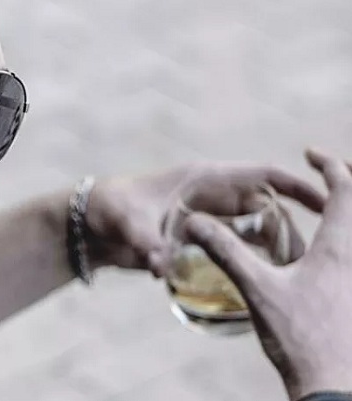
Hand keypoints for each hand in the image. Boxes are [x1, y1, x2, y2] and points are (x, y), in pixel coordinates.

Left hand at [84, 162, 323, 271]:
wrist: (88, 225)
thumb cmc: (108, 209)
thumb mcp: (127, 221)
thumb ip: (146, 241)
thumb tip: (159, 265)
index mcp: (204, 179)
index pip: (262, 176)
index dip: (295, 186)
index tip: (325, 203)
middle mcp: (210, 197)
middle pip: (265, 207)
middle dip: (287, 229)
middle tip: (302, 260)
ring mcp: (206, 218)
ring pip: (252, 230)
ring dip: (269, 248)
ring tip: (288, 275)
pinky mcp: (197, 239)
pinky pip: (232, 248)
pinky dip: (246, 261)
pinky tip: (257, 282)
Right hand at [185, 149, 351, 399]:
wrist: (333, 385)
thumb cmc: (300, 337)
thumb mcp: (258, 290)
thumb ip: (226, 251)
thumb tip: (194, 222)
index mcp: (339, 247)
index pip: (345, 188)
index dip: (329, 164)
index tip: (310, 153)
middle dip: (348, 182)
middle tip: (331, 172)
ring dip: (348, 212)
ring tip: (330, 209)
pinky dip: (344, 241)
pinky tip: (326, 257)